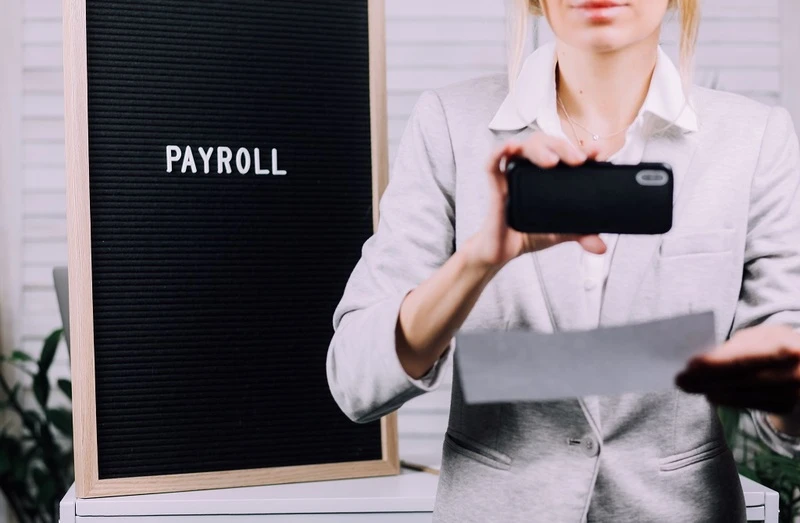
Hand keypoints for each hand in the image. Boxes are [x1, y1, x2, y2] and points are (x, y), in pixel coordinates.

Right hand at [466, 133, 606, 268]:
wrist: (504, 251)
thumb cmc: (529, 234)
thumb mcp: (561, 233)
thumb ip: (582, 235)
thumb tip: (602, 247)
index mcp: (549, 176)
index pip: (565, 153)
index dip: (581, 148)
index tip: (597, 152)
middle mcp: (531, 171)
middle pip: (546, 143)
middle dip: (563, 146)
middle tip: (578, 160)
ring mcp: (513, 175)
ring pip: (524, 147)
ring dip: (539, 149)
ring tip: (552, 161)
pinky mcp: (495, 185)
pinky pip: (493, 163)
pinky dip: (500, 151)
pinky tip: (511, 146)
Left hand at [676, 325, 799, 418]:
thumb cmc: (776, 345)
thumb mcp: (761, 337)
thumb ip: (735, 347)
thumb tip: (701, 362)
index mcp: (786, 347)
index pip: (745, 358)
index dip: (716, 363)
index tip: (690, 365)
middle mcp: (793, 373)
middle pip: (740, 380)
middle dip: (706, 380)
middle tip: (680, 380)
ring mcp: (792, 394)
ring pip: (742, 395)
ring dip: (712, 391)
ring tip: (689, 386)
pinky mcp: (785, 407)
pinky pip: (749, 405)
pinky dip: (727, 400)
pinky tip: (711, 394)